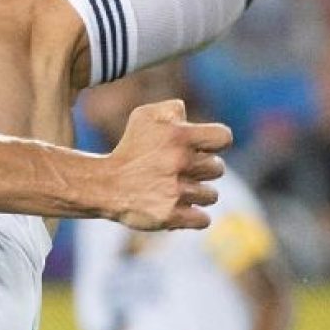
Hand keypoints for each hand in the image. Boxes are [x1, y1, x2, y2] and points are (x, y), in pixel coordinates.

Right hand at [105, 100, 231, 230]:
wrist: (105, 184)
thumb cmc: (129, 148)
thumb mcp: (145, 116)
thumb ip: (173, 109)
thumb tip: (191, 116)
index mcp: (178, 136)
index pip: (224, 138)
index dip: (217, 143)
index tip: (204, 149)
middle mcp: (179, 162)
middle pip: (218, 169)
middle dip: (203, 170)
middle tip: (182, 171)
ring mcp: (175, 191)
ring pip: (211, 195)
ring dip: (198, 194)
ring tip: (177, 189)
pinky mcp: (170, 215)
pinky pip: (203, 220)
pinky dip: (195, 217)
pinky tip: (181, 208)